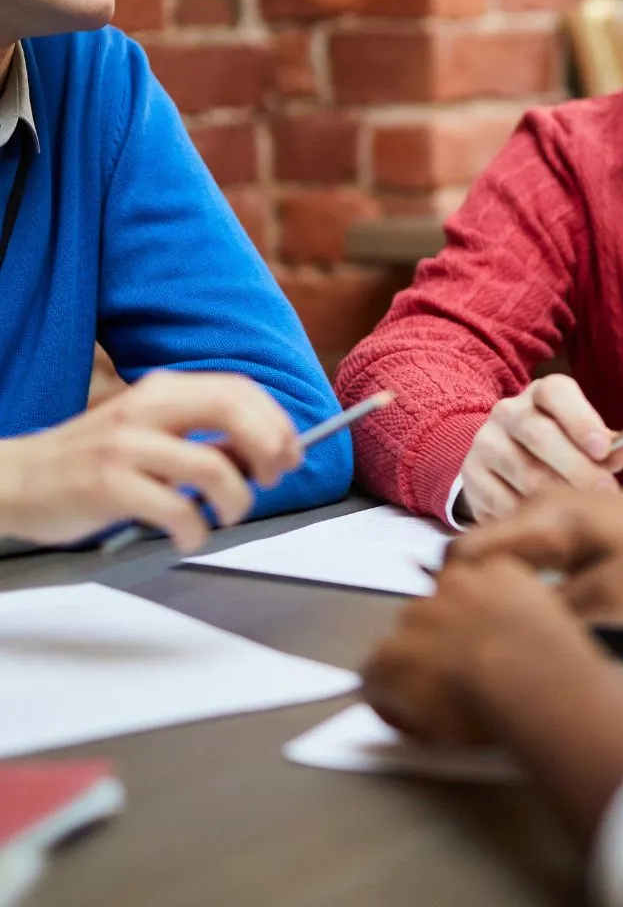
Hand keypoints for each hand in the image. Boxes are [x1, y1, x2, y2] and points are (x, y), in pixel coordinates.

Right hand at [0, 370, 300, 551]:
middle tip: (272, 480)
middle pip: (233, 411)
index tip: (291, 454)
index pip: (239, 390)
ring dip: (236, 499)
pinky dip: (195, 528)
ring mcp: (125, 444)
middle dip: (269, 447)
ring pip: (212, 466)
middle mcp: (146, 407)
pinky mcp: (107, 484)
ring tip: (227, 515)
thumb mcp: (150, 432)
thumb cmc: (91, 460)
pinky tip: (188, 535)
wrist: (15, 480)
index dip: (276, 423)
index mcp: (163, 389)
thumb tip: (263, 454)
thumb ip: (202, 437)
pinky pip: (175, 508)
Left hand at [365, 553, 622, 844]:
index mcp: (498, 571)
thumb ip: (530, 617)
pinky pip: (376, 677)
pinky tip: (413, 719)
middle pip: (432, 611)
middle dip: (437, 644)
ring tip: (439, 705)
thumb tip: (522, 637)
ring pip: (402, 643)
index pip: (469, 584)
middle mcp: (452, 583)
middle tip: (460, 682)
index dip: (467, 621)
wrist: (529, 677)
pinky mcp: (392, 655)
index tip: (476, 646)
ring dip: (414, 668)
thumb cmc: (557, 663)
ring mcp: (419, 616)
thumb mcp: (553, 623)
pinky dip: (388, 698)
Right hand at [448, 487, 622, 622]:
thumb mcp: (606, 600)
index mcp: (547, 517)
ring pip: (507, 545)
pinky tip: (543, 601)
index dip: (453, 592)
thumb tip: (497, 626)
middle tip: (480, 632)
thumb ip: (545, 611)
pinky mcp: (580, 516)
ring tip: (511, 620)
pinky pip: (531, 543)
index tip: (457, 627)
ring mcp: (563, 505)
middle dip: (473, 587)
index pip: (468, 551)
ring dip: (501, 578)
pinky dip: (524, 570)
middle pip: (482, 547)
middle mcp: (547, 502)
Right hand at [460, 376, 622, 523]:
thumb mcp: (582, 436)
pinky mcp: (472, 477)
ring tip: (583, 511)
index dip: (581, 420)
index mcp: (541, 393)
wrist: (504, 456)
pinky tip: (549, 521)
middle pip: (540, 435)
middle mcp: (508, 412)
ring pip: (524, 473)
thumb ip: (605, 444)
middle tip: (605, 492)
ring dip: (557, 496)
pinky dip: (530, 515)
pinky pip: (503, 502)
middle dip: (578, 467)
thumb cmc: (559, 444)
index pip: (557, 394)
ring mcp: (486, 443)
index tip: (603, 449)